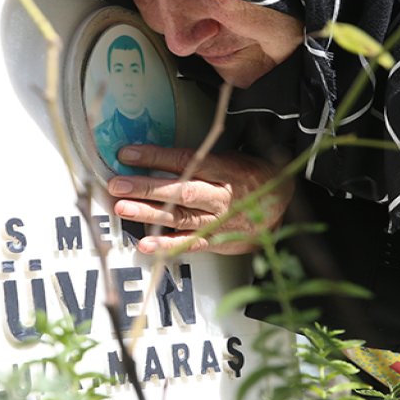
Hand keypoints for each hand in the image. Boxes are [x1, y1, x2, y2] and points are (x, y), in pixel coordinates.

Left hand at [106, 144, 292, 254]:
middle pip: (181, 191)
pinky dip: (167, 246)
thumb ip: (200, 158)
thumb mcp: (231, 158)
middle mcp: (221, 196)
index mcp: (225, 170)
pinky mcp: (217, 241)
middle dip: (146, 187)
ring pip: (181, 217)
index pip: (186, 161)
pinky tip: (145, 245)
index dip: (155, 157)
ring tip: (122, 209)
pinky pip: (190, 244)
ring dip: (149, 214)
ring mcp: (219, 221)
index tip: (127, 153)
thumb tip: (156, 153)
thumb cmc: (249, 177)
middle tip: (117, 184)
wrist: (282, 207)